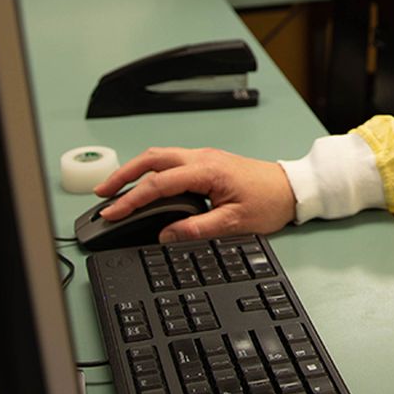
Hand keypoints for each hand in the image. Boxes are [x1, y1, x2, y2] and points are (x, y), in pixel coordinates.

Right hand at [93, 146, 296, 241]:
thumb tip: (166, 235)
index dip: (131, 200)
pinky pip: (171, 162)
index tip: (112, 213)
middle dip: (123, 175)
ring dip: (135, 171)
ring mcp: (204, 157)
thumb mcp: (234, 223)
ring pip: (160, 157)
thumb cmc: (269, 202)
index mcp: (207, 170)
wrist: (291, 188)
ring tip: (115, 189)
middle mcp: (202, 158)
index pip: (159, 184)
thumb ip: (197, 229)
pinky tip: (144, 185)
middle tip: (101, 193)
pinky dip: (151, 172)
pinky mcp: (207, 163)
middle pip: (152, 159)